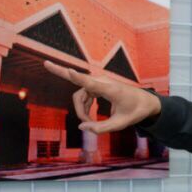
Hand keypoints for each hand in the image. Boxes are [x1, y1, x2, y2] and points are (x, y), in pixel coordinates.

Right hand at [44, 61, 160, 133]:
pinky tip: (88, 118)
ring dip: (81, 110)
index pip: (91, 83)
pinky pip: (83, 95)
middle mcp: (103, 83)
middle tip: (46, 63)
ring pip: (80, 96)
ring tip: (90, 124)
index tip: (69, 71)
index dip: (78, 77)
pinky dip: (84, 107)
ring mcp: (100, 83)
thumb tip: (81, 127)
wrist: (146, 102)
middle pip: (79, 90)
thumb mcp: (121, 124)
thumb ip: (101, 128)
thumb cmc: (135, 111)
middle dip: (66, 85)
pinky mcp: (98, 86)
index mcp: (111, 90)